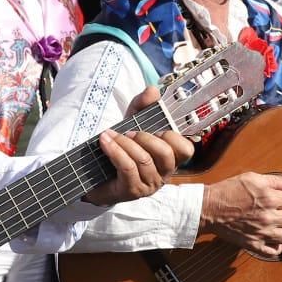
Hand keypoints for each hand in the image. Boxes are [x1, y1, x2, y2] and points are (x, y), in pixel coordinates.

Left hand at [81, 90, 192, 204]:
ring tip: (109, 135)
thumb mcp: (132, 123)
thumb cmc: (121, 149)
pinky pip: (128, 169)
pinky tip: (104, 143)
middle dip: (145, 137)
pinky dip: (115, 152)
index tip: (155, 128)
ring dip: (124, 143)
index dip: (173, 136)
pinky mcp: (132, 191)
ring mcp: (149, 184)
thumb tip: (153, 90)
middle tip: (128, 132)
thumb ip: (142, 105)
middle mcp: (164, 173)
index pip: (186, 150)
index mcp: (170, 158)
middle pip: (166, 153)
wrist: (96, 174)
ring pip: (144, 160)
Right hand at [201, 171, 281, 255]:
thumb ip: (274, 180)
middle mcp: (268, 216)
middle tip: (278, 212)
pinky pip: (274, 252)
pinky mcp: (253, 244)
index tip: (279, 200)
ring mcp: (262, 233)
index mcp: (269, 198)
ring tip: (275, 226)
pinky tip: (270, 239)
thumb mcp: (251, 178)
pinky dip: (275, 247)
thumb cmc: (228, 191)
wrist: (208, 208)